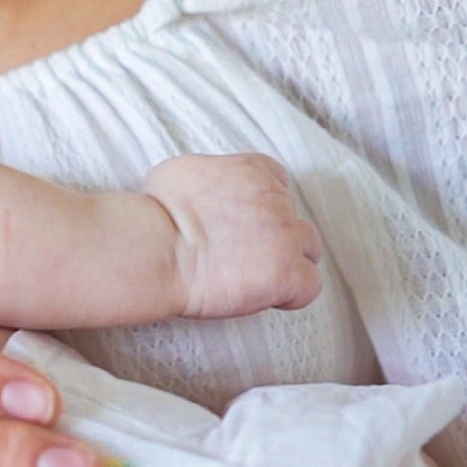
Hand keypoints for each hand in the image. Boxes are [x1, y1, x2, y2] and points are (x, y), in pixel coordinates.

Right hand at [143, 155, 321, 318]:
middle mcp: (275, 200)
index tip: (243, 220)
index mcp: (252, 171)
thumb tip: (204, 191)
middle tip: (243, 252)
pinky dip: (292, 293)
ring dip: (289, 260)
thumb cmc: (156, 214)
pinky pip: (310, 285)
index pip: (277, 180)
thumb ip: (209, 178)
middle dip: (274, 234)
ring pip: (309, 247)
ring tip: (257, 276)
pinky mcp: (287, 274)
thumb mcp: (181, 172)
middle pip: (293, 216)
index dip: (262, 204)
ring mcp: (284, 237)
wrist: (156, 248)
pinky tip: (266, 295)